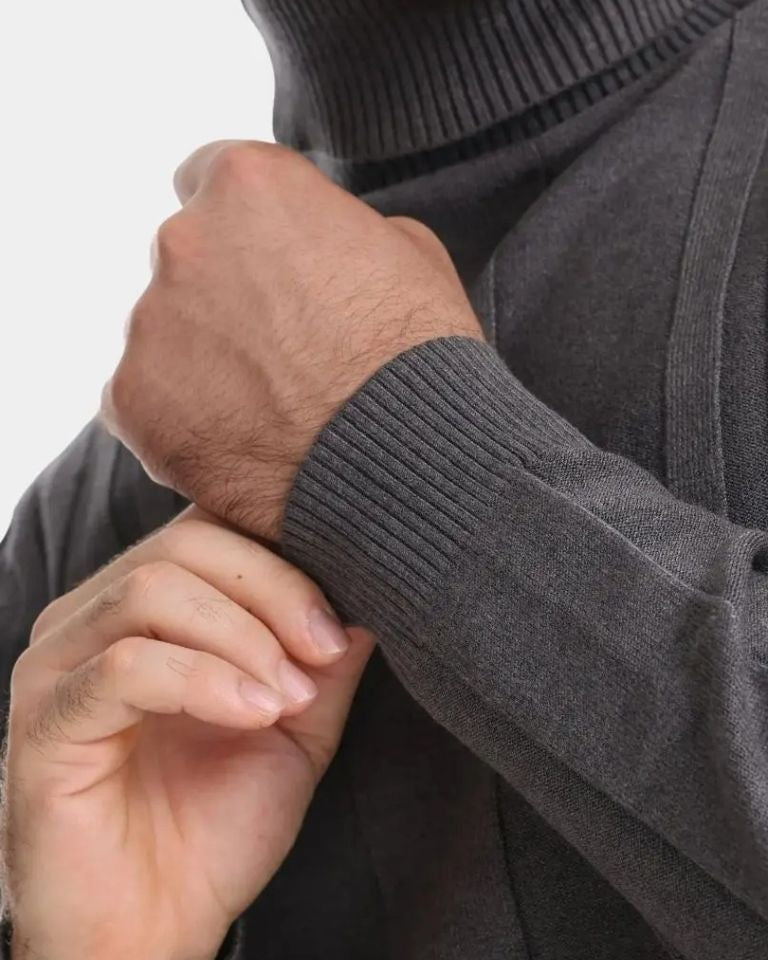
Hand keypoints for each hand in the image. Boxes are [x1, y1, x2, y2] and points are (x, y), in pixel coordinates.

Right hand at [2, 507, 373, 959]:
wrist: (152, 932)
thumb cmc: (215, 828)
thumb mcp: (295, 729)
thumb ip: (323, 660)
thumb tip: (366, 595)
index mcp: (145, 609)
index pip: (211, 532)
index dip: (283, 562)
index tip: (339, 627)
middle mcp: (92, 619)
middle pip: (184, 546)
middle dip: (272, 591)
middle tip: (322, 653)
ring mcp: (60, 664)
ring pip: (152, 590)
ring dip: (242, 637)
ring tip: (286, 699)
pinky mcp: (45, 720)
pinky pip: (124, 665)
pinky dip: (204, 680)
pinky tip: (252, 714)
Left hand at [101, 140, 483, 539]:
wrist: (407, 461)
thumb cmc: (419, 356)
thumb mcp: (409, 252)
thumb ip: (338, 228)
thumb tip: (318, 245)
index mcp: (250, 186)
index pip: (209, 177)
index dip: (242, 226)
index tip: (261, 262)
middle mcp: (183, 241)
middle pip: (185, 259)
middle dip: (223, 296)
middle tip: (279, 351)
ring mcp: (150, 324)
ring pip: (164, 334)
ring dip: (203, 360)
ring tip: (268, 409)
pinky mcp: (132, 401)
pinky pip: (146, 401)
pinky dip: (182, 419)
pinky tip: (240, 442)